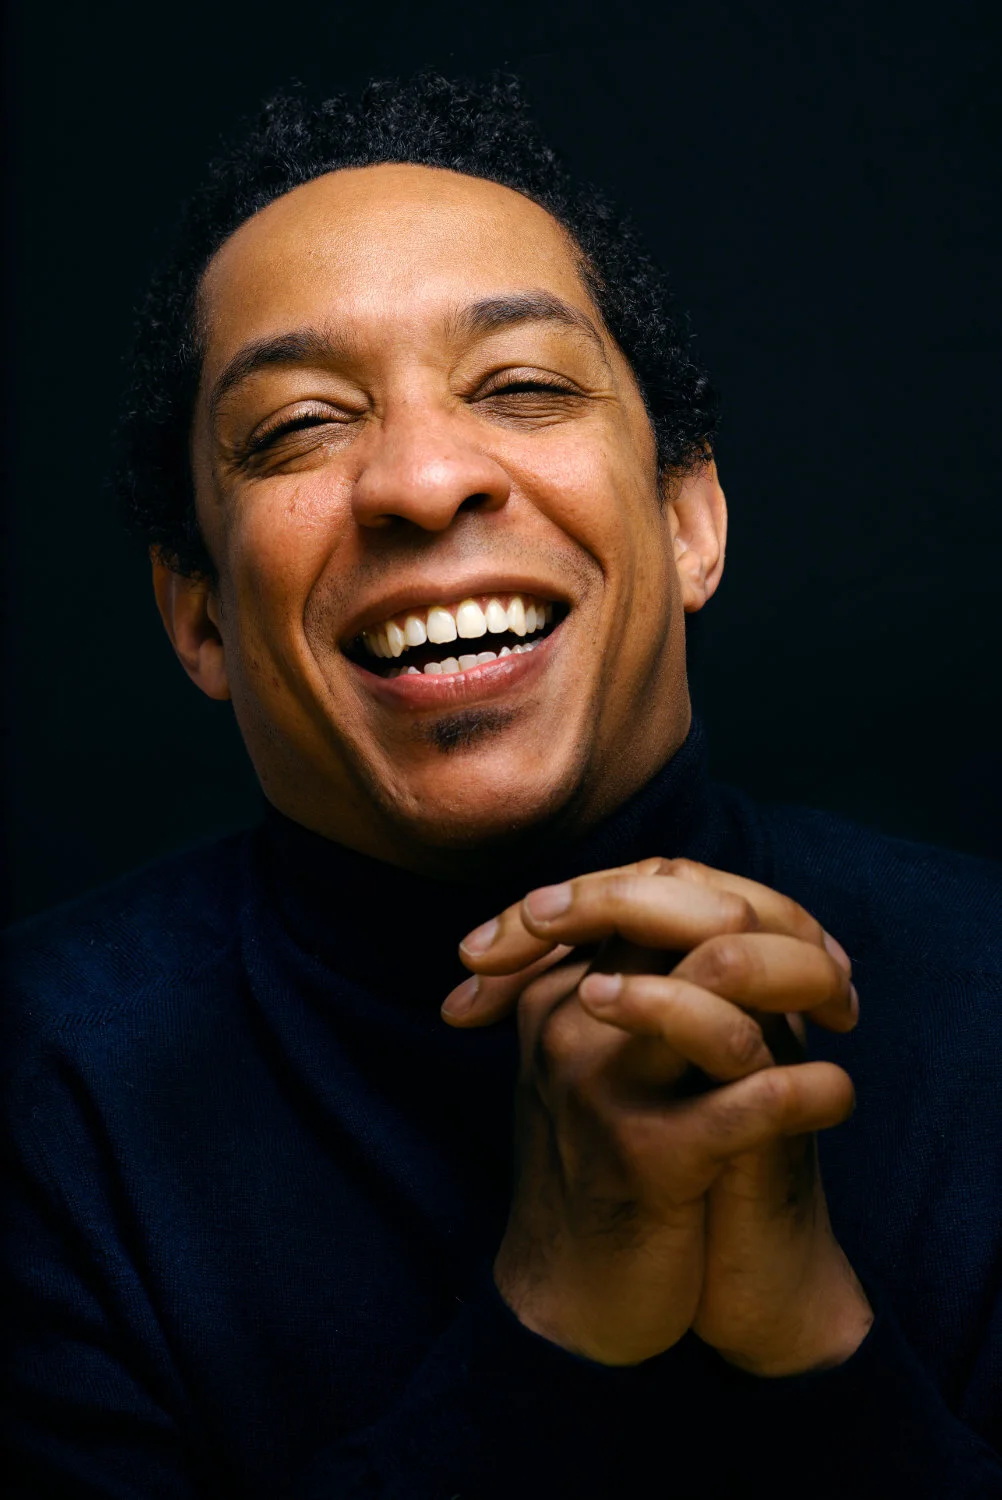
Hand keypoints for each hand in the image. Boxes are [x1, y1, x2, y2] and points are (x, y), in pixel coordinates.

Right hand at [444, 859, 873, 1371]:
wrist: (573, 1297)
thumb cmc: (608, 1167)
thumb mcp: (611, 1063)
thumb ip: (647, 988)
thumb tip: (732, 912)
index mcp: (560, 987)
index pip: (655, 884)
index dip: (747, 898)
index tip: (807, 940)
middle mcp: (570, 1018)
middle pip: (680, 907)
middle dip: (778, 925)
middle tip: (835, 972)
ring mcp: (600, 1082)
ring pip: (716, 978)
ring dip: (805, 986)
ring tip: (843, 1022)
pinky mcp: (646, 1156)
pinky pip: (754, 1095)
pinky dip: (817, 1088)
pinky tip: (836, 1097)